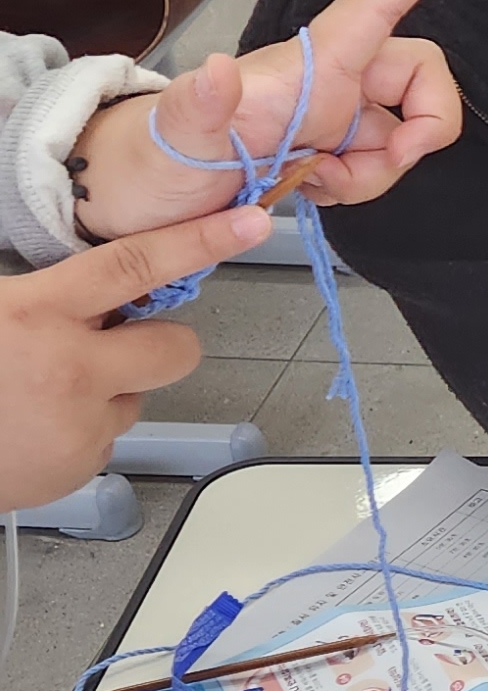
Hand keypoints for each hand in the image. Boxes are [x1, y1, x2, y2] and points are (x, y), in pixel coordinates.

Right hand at [0, 205, 273, 507]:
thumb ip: (38, 290)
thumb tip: (92, 281)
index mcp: (37, 313)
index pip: (134, 266)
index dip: (198, 241)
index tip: (249, 224)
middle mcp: (70, 368)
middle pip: (174, 346)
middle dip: (159, 342)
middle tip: (116, 342)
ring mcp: (82, 424)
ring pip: (136, 395)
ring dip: (107, 389)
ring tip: (43, 391)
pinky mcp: (82, 466)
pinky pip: (107, 438)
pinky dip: (81, 431)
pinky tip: (35, 425)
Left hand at [71, 0, 465, 231]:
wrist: (147, 197)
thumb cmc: (158, 154)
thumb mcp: (175, 135)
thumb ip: (197, 104)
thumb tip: (217, 70)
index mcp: (307, 66)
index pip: (369, 8)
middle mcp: (331, 83)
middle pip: (417, 76)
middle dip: (425, 125)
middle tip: (395, 159)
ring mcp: (335, 119)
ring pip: (403, 132)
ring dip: (378, 173)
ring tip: (320, 184)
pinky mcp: (334, 153)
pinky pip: (380, 164)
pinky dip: (360, 186)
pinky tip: (315, 188)